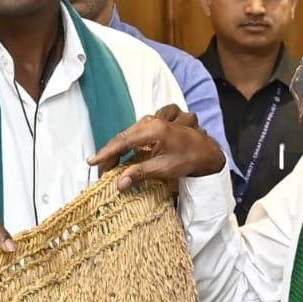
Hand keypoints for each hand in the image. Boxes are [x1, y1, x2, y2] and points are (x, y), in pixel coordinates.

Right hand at [91, 104, 225, 188]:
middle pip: (126, 135)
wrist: (210, 153)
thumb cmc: (190, 160)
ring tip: (117, 160)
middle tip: (104, 169)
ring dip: (124, 144)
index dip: (105, 153)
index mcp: (152, 129)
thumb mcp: (163, 169)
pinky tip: (138, 144)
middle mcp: (154, 119)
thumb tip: (118, 184)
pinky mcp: (166, 119)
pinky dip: (138, 135)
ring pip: (134, 130)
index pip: (122, 141)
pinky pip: (145, 125)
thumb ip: (138, 173)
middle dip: (113, 152)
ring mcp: (161, 117)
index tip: (92, 162)